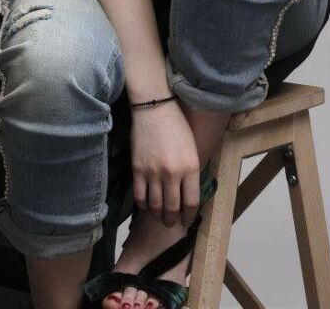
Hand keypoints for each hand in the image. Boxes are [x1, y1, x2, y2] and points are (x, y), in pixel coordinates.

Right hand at [129, 98, 201, 227]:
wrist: (154, 108)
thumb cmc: (177, 126)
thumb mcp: (192, 149)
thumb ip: (191, 173)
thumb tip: (188, 195)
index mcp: (190, 167)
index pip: (192, 203)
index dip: (189, 216)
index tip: (187, 220)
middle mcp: (172, 173)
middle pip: (173, 208)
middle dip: (172, 220)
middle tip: (171, 222)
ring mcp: (153, 172)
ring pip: (155, 206)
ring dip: (158, 216)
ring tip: (160, 216)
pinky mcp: (137, 169)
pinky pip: (140, 196)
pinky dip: (144, 205)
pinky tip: (147, 204)